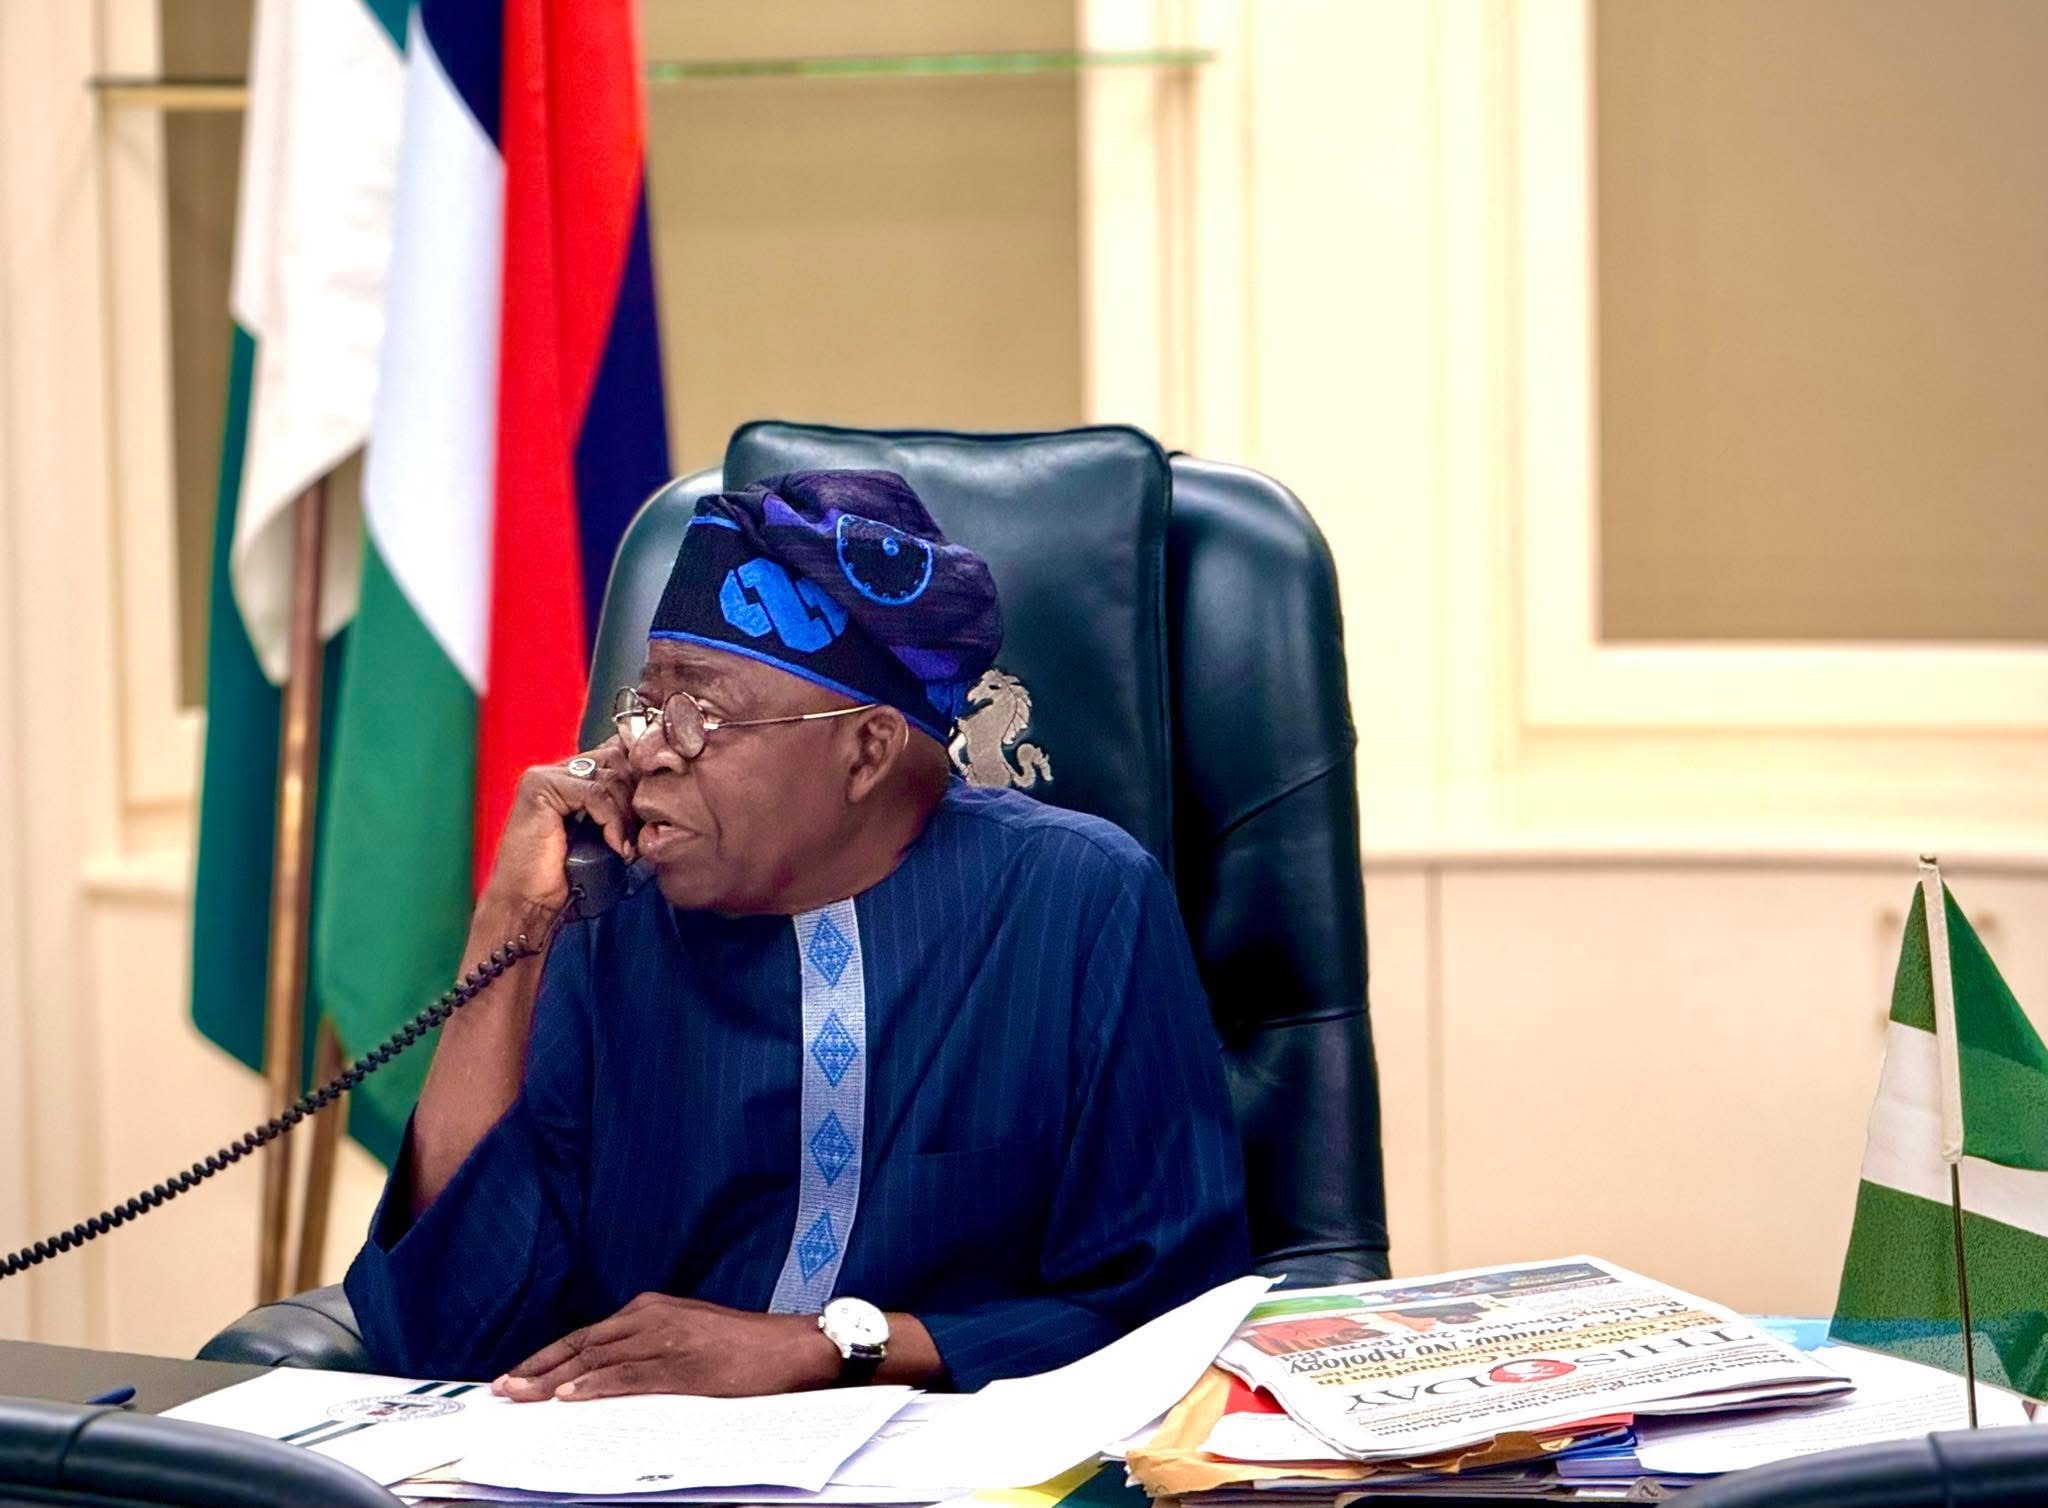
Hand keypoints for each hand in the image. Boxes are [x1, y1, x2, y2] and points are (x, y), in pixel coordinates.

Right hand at [478, 739, 635, 917]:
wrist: (530, 901)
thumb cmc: (567, 874)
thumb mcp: (604, 835)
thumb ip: (620, 810)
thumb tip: (657, 795)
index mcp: (570, 776)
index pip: (617, 759)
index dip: (638, 787)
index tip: (648, 821)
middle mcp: (556, 770)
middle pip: (617, 762)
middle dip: (634, 799)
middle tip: (638, 835)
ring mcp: (546, 776)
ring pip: (609, 777)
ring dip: (626, 815)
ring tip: (625, 846)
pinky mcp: (540, 788)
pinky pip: (595, 793)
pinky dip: (612, 821)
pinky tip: (615, 846)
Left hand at [493, 1294, 840, 1400]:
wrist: (791, 1346)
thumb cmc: (744, 1345)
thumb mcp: (689, 1334)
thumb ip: (650, 1344)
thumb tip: (607, 1372)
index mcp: (652, 1308)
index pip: (587, 1334)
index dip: (546, 1355)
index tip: (516, 1374)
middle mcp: (653, 1317)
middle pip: (583, 1344)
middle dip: (537, 1368)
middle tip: (502, 1389)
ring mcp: (667, 1340)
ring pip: (597, 1360)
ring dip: (553, 1380)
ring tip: (521, 1396)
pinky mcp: (683, 1365)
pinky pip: (630, 1377)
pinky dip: (596, 1386)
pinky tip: (569, 1396)